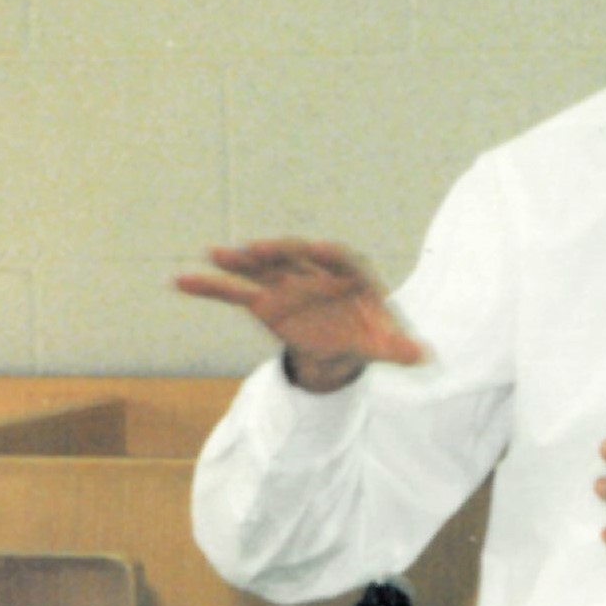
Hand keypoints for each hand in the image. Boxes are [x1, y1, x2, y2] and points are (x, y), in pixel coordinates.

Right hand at [174, 238, 427, 392]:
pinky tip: (180, 281)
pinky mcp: (262, 299)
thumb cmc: (367, 335)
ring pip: (261, 267)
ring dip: (239, 261)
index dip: (326, 254)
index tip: (315, 249)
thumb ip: (401, 350)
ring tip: (214, 255)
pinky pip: (233, 291)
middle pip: (294, 256)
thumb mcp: (386, 346)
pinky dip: (209, 287)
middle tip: (257, 248)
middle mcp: (313, 270)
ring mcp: (285, 282)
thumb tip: (425, 357)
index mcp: (349, 273)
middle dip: (277, 251)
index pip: (338, 258)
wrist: (342, 344)